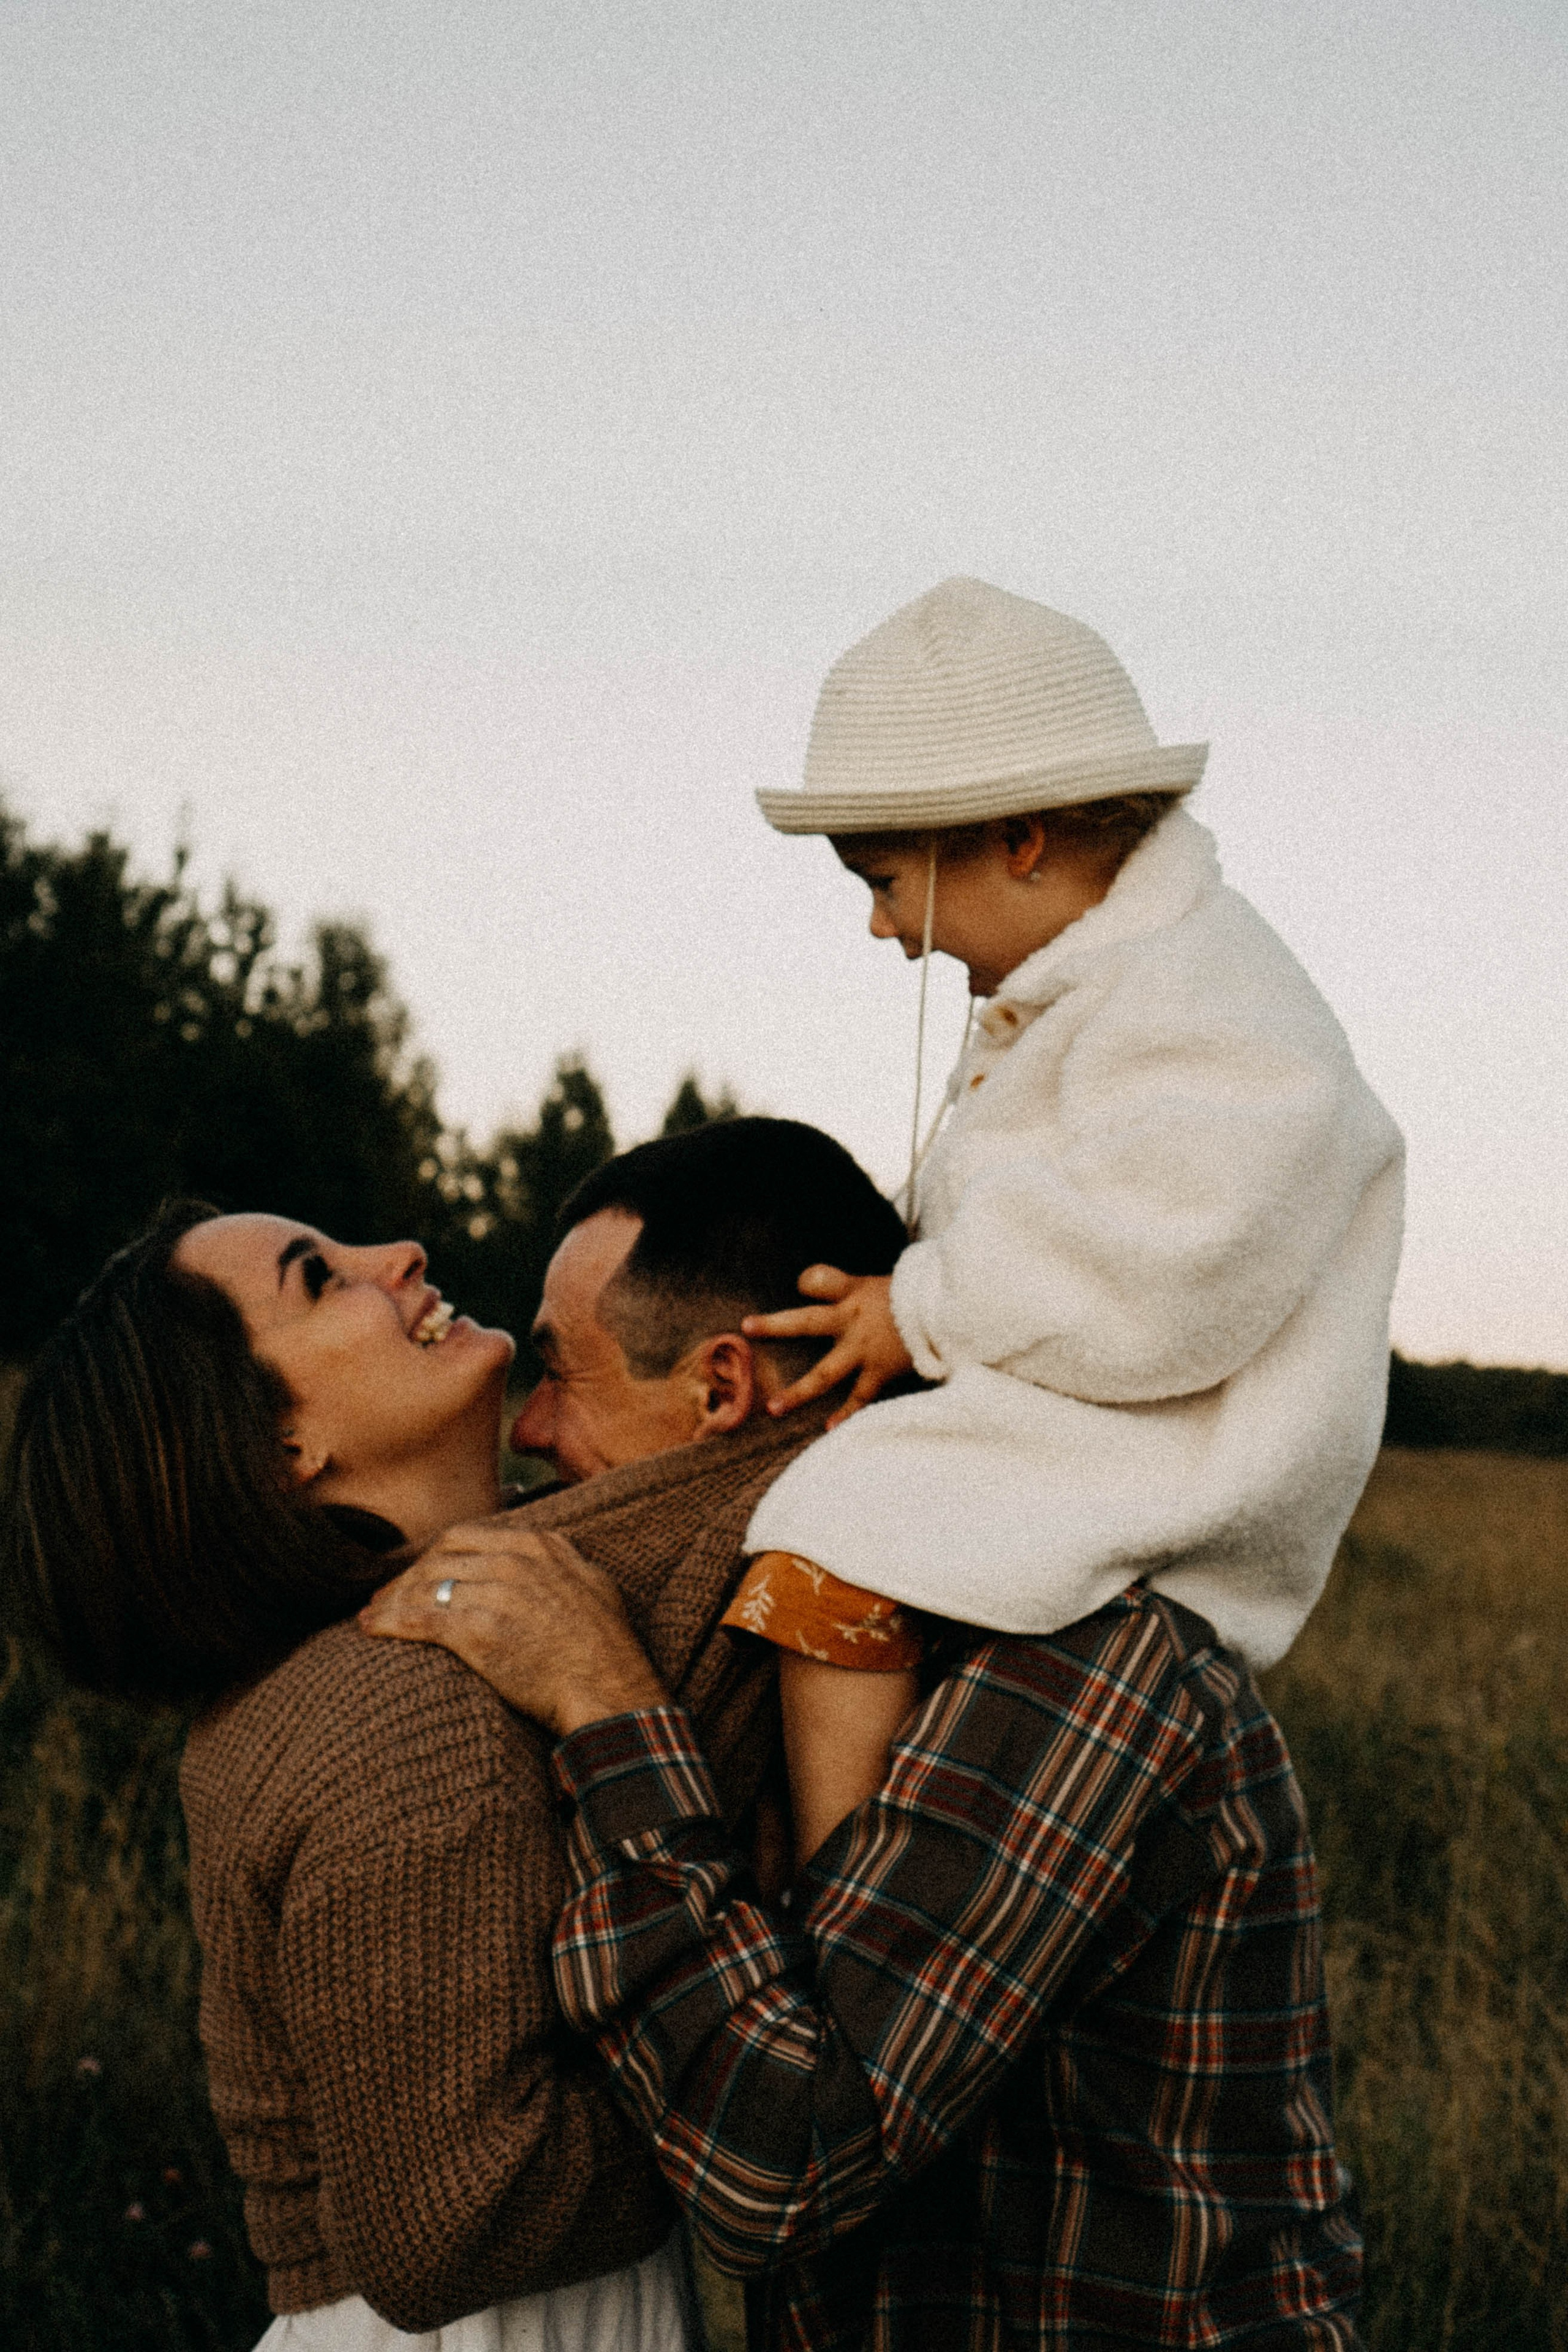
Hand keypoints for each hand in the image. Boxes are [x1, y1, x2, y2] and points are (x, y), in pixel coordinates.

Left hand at [358, 1519, 666, 1737]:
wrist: (608, 1687)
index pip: (465, 1537)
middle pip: (438, 1558)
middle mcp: (511, 1562)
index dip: (434, 1555)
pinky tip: (371, 1627)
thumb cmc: (607, 1646)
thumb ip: (566, 1558)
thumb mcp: (595, 1582)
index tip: (421, 1573)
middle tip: (387, 1595)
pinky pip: (419, 1619)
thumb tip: (553, 1546)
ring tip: (373, 1613)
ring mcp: (492, 1594)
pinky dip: (388, 1620)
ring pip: (424, 1586)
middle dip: (407, 1576)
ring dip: (391, 1599)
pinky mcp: (475, 1632)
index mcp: (536, 1546)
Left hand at [742, 1267, 912, 1427]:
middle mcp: (853, 1321)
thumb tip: (814, 1284)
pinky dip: (846, 1414)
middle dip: (776, 1326)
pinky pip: (859, 1397)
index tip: (800, 1285)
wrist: (954, 1314)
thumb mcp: (882, 1283)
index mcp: (854, 1294)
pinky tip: (829, 1429)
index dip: (808, 1281)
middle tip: (747, 1328)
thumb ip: (847, 1286)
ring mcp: (865, 1349)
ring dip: (799, 1392)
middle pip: (806, 1321)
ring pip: (825, 1373)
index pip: (818, 1280)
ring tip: (774, 1408)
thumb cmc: (919, 1299)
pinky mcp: (881, 1371)